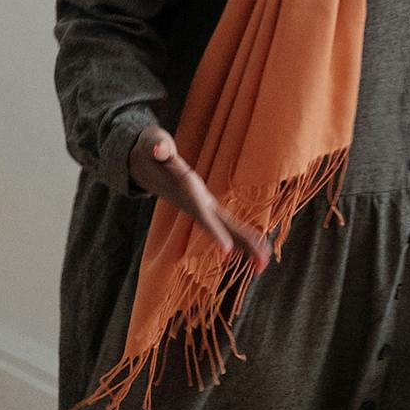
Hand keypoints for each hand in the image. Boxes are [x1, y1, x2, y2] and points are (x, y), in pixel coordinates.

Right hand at [129, 123, 274, 268]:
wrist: (145, 165)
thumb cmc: (151, 153)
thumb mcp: (152, 144)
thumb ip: (157, 146)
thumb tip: (156, 148)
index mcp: (186, 192)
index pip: (201, 215)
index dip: (214, 231)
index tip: (227, 250)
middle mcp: (196, 206)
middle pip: (221, 229)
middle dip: (239, 246)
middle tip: (260, 265)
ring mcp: (203, 209)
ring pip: (227, 230)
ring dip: (246, 247)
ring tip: (264, 265)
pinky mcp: (208, 208)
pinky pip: (228, 224)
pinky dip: (243, 236)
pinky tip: (258, 248)